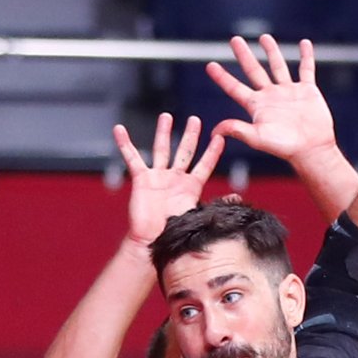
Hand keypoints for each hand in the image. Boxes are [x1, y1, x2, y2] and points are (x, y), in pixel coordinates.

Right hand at [114, 113, 224, 250]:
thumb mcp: (198, 215)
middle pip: (184, 152)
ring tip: (167, 116)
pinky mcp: (141, 179)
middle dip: (190, 135)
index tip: (219, 138)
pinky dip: (124, 143)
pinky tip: (119, 130)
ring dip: (164, 132)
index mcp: (191, 187)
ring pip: (162, 149)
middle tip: (195, 120)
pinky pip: (132, 158)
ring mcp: (158, 177)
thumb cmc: (174, 232)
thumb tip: (237, 198)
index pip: (205, 165)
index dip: (212, 152)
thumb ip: (216, 203)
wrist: (152, 241)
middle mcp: (175, 179)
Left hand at [207, 35, 337, 165]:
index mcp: (257, 106)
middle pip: (254, 71)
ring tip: (264, 37)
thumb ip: (237, 130)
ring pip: (278, 66)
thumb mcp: (257, 138)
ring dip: (271, 51)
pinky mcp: (307, 91)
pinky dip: (306, 56)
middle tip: (234, 40)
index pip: (235, 88)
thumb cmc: (284, 146)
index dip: (222, 77)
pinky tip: (304, 43)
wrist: (311, 150)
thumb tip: (214, 131)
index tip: (210, 65)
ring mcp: (289, 92)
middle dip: (244, 55)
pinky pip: (306, 69)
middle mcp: (271, 96)